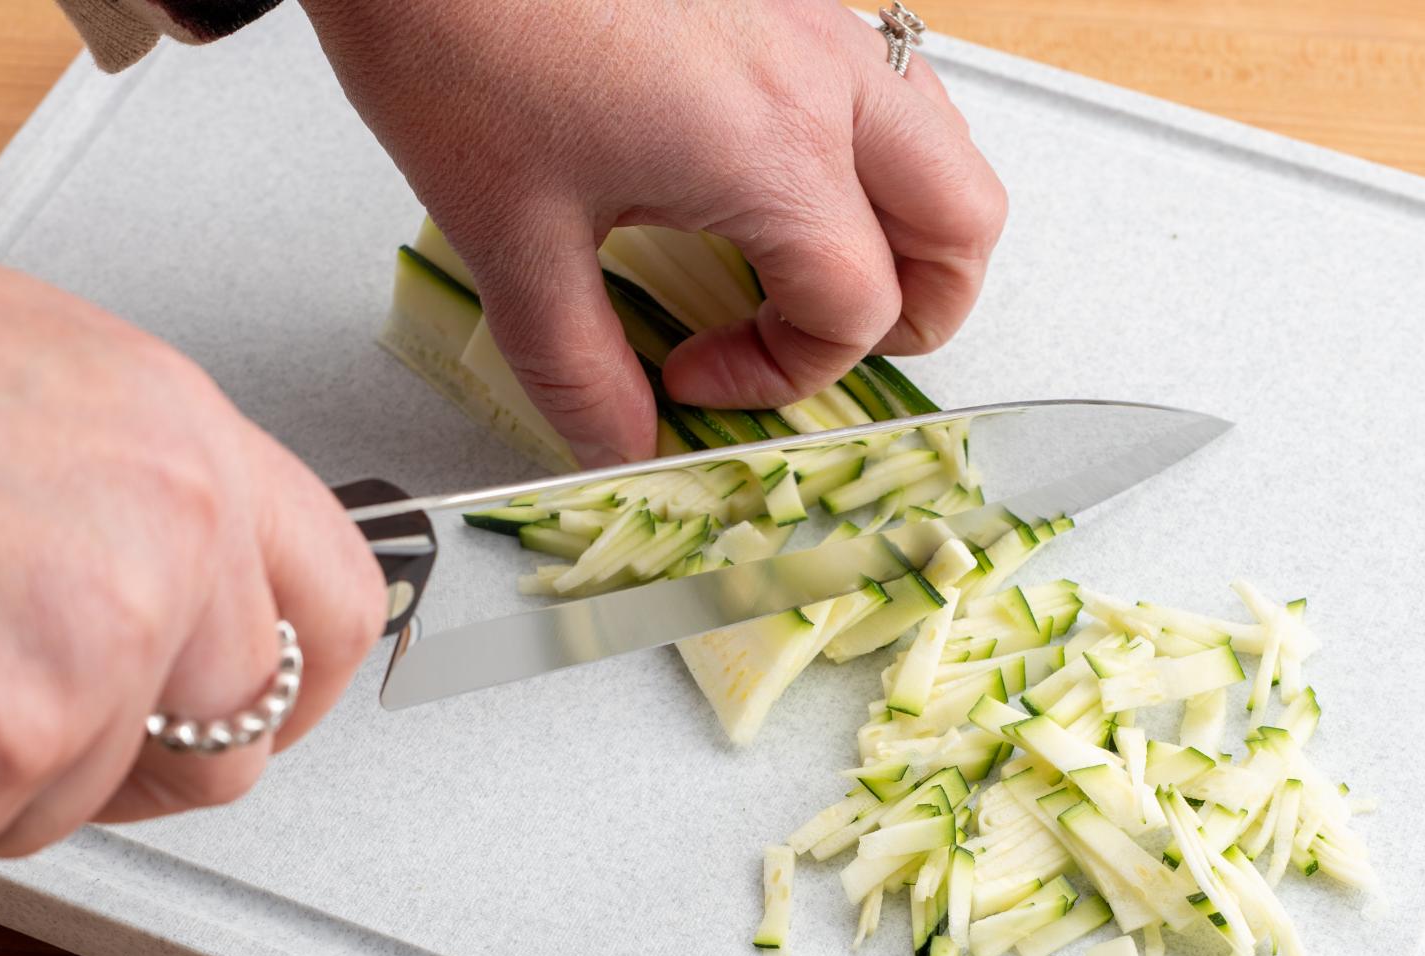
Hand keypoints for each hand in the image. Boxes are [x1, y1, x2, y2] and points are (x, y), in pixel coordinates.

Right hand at [0, 217, 385, 866]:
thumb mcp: (0, 375)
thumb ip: (111, 483)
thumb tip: (153, 569)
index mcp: (175, 428)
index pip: (329, 595)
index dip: (299, 681)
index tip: (269, 711)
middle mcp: (172, 529)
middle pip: (229, 737)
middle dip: (133, 768)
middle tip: (33, 745)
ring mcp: (104, 638)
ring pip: (86, 797)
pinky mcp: (11, 735)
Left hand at [302, 0, 1005, 465]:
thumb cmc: (461, 31)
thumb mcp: (511, 240)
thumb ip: (579, 371)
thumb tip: (620, 444)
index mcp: (773, 148)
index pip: (857, 307)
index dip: (787, 372)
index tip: (698, 374)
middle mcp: (822, 76)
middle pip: (964, 224)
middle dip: (918, 311)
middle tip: (819, 341)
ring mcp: (816, 20)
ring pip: (947, 143)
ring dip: (910, 227)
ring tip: (811, 268)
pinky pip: (888, 85)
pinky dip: (870, 155)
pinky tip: (777, 179)